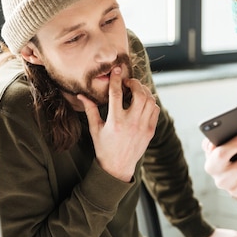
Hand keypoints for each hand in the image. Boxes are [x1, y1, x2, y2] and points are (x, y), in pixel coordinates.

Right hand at [78, 66, 159, 181]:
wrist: (117, 167)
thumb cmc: (104, 147)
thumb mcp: (95, 129)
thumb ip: (90, 110)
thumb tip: (81, 95)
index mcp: (115, 122)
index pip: (116, 94)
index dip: (116, 79)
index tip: (117, 70)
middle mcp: (130, 123)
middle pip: (139, 94)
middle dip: (134, 83)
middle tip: (128, 82)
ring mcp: (143, 127)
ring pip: (150, 101)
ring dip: (144, 91)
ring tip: (136, 90)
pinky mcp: (150, 131)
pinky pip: (155, 110)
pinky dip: (151, 102)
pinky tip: (143, 102)